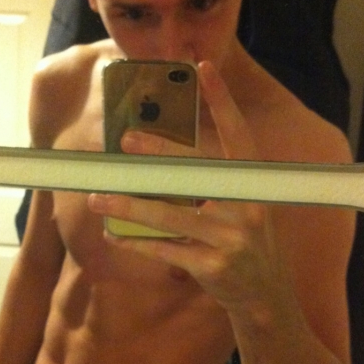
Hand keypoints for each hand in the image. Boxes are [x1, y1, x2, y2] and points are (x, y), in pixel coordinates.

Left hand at [88, 61, 281, 313]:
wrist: (266, 296)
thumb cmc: (247, 240)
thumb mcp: (245, 205)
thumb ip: (218, 180)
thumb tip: (167, 152)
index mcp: (254, 185)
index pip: (239, 135)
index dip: (222, 101)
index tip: (203, 67)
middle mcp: (246, 208)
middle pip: (197, 173)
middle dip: (161, 153)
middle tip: (126, 139)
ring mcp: (231, 240)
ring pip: (170, 216)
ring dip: (130, 207)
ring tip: (97, 197)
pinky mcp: (212, 267)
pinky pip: (165, 249)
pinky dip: (136, 242)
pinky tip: (112, 235)